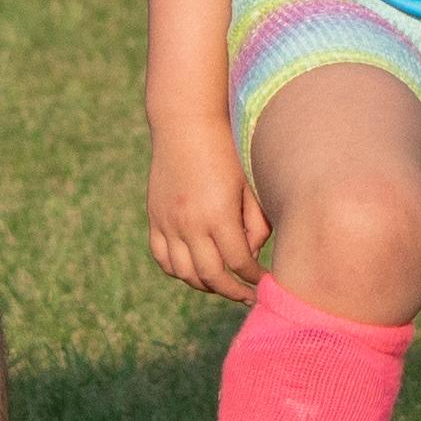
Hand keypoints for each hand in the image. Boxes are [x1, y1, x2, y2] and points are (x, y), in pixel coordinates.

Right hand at [146, 116, 267, 304]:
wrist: (185, 124)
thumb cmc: (226, 151)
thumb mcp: (248, 185)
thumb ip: (255, 224)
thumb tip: (250, 256)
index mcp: (218, 215)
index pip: (239, 262)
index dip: (254, 278)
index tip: (265, 282)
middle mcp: (190, 223)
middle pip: (212, 275)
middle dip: (233, 290)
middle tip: (248, 296)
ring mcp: (168, 222)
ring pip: (184, 273)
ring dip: (205, 285)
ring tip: (222, 284)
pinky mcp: (154, 218)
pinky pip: (162, 258)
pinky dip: (178, 271)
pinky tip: (194, 270)